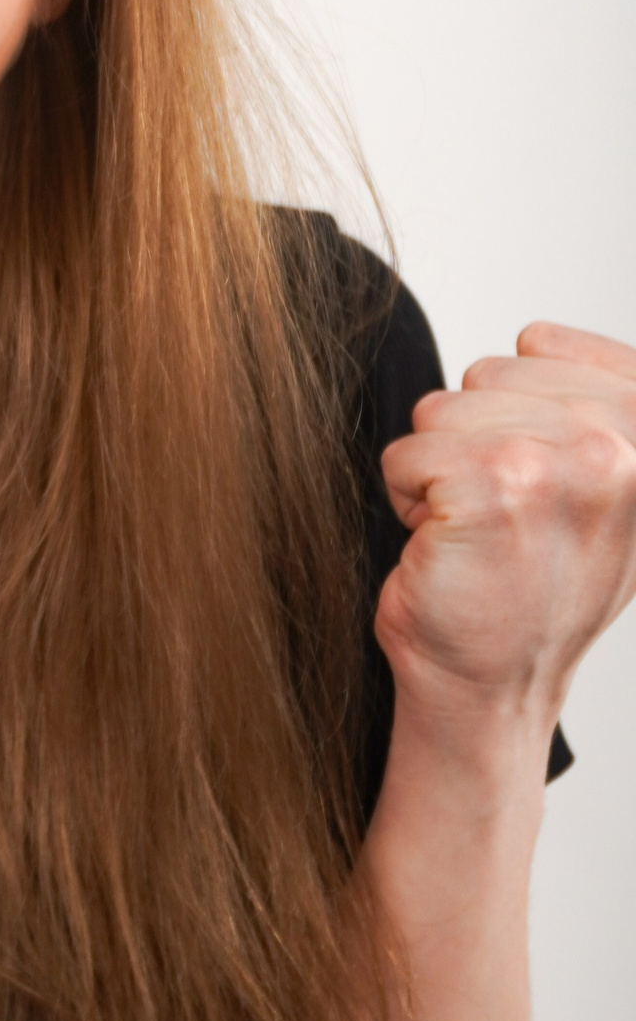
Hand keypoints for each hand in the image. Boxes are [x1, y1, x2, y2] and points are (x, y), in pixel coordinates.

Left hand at [378, 322, 635, 747]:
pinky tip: (446, 546)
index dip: (508, 406)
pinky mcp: (493, 487)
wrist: (490, 687)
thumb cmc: (528, 591)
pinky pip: (407, 452)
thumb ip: (593, 415)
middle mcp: (621, 450)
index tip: (530, 480)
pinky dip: (406, 498)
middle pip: (484, 373)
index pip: (544, 343)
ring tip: (475, 530)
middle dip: (469, 439)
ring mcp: (561, 464)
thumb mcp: (596, 495)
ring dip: (436, 470)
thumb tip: (536, 333)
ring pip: (440, 410)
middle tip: (500, 516)